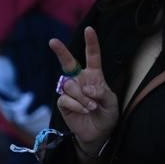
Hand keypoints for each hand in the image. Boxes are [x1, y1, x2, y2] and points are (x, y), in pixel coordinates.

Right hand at [48, 26, 118, 151]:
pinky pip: (66, 99)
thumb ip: (102, 93)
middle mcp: (80, 80)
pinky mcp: (63, 103)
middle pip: (68, 63)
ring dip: (82, 97)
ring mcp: (70, 91)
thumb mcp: (111, 103)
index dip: (91, 43)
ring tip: (91, 107)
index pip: (92, 56)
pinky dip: (77, 105)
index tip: (89, 30)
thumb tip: (88, 88)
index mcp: (94, 75)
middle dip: (61, 51)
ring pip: (70, 86)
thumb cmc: (107, 114)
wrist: (98, 134)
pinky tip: (84, 111)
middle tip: (53, 41)